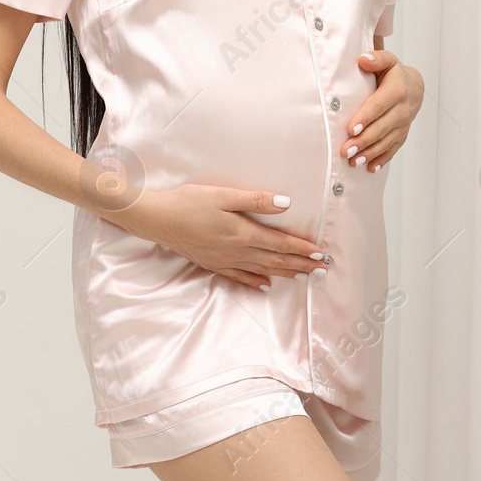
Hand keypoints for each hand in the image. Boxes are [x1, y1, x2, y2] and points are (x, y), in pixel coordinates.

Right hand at [100, 183, 325, 291]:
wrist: (159, 219)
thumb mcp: (224, 195)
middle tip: (321, 270)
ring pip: (262, 271)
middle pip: (276, 261)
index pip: (280, 244)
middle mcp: (237, 252)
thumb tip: (286, 204)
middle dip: (301, 264)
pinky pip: (240, 278)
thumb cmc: (190, 202)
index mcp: (243, 234)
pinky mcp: (213, 265)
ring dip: (285, 274)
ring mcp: (225, 261)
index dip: (302, 249)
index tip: (320, 253)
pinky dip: (256, 282)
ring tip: (303, 276)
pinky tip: (265, 286)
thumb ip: (256, 200)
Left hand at [343, 50, 423, 172]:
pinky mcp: (402, 136)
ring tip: (353, 161)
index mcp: (397, 91)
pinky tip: (370, 168)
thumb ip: (376, 58)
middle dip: (363, 141)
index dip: (365, 118)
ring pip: (386, 142)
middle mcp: (402, 110)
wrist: (415, 88)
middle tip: (345, 150)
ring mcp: (403, 125)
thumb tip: (363, 60)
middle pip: (381, 128)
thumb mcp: (388, 61)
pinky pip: (392, 149)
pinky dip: (381, 160)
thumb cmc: (395, 74)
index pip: (379, 106)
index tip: (351, 128)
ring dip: (369, 153)